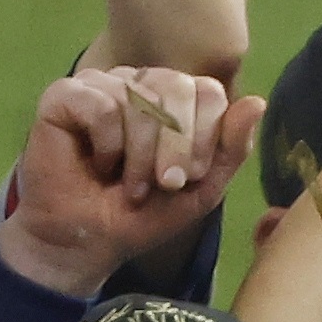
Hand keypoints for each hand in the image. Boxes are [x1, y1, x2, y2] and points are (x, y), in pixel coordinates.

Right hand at [0, 67, 254, 293]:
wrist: (90, 238)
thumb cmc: (145, 213)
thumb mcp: (203, 188)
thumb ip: (232, 147)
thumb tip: (258, 102)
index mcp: (177, 100)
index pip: (209, 90)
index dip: (206, 136)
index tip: (191, 178)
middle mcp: (141, 83)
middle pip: (178, 86)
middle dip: (177, 144)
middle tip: (164, 183)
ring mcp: (102, 85)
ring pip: (139, 96)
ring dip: (140, 154)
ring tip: (129, 183)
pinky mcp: (64, 95)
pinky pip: (101, 105)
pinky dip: (106, 143)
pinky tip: (97, 163)